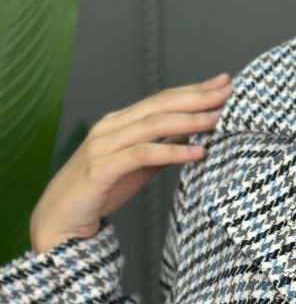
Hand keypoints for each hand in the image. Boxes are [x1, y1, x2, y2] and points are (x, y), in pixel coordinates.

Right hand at [28, 73, 233, 254]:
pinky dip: (172, 152)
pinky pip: (142, 155)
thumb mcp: (138, 167)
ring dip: (190, 120)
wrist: (59, 221)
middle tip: (228, 92)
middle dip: (197, 97)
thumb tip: (194, 138)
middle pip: (161, 105)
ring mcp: (104, 145)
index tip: (223, 82)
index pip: (162, 99)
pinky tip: (197, 154)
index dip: (194, 90)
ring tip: (219, 119)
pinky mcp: (101, 168)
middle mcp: (111, 127)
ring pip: (153, 124)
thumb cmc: (99, 192)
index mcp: (120, 122)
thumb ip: (162, 150)